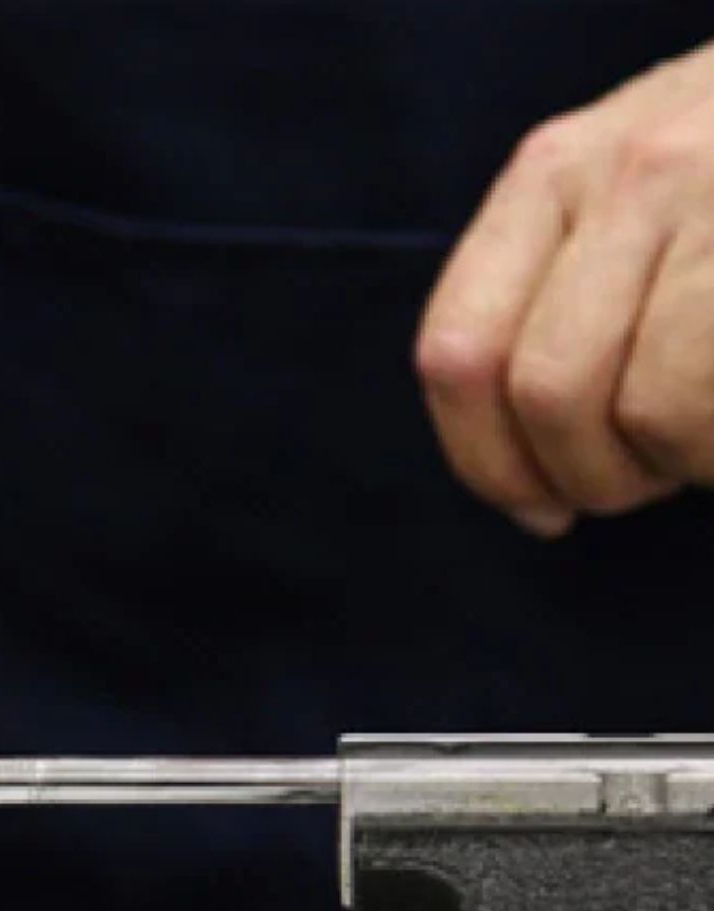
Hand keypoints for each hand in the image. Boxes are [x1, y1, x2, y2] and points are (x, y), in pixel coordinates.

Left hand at [416, 41, 713, 536]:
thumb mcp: (635, 210)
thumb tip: (530, 502)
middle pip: (547, 392)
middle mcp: (630, 168)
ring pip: (650, 409)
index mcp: (554, 172)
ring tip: (708, 438)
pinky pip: (712, 406)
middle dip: (593, 474)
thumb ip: (561, 313)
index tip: (539, 508)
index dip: (489, 462)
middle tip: (647, 476)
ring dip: (681, 461)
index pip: (458, 352)